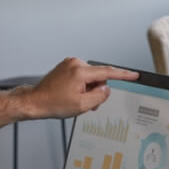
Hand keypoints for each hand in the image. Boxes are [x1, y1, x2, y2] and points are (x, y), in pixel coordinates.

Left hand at [21, 57, 138, 118]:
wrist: (34, 101)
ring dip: (88, 89)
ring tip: (76, 100)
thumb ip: (99, 96)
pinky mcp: (65, 67)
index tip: (134, 75)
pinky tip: (72, 94)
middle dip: (96, 91)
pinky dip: (81, 86)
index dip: (124, 75)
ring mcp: (69, 64)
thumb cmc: (53, 103)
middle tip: (87, 103)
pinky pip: (82, 76)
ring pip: (90, 78)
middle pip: (98, 77)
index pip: (108, 72)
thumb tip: (106, 89)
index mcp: (80, 72)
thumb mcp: (82, 105)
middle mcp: (75, 63)